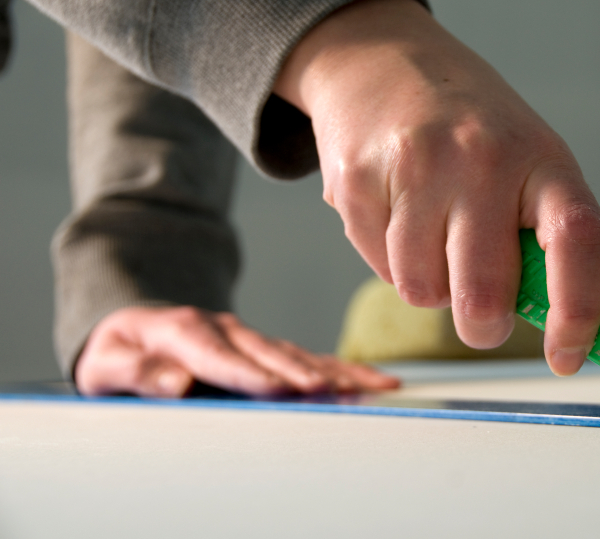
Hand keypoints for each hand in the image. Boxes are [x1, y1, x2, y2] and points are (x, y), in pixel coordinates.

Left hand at [75, 306, 400, 396]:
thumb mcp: (108, 363)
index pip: (224, 357)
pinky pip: (308, 357)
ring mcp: (250, 336)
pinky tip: (371, 380)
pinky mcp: (265, 348)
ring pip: (298, 354)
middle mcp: (226, 330)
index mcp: (186, 331)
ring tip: (368, 387)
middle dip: (302, 374)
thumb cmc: (122, 352)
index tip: (280, 391)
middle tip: (332, 392)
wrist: (137, 327)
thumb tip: (176, 383)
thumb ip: (137, 373)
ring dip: (334, 372)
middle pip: (270, 354)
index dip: (254, 375)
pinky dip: (341, 369)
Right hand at [274, 0, 599, 375]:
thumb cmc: (468, 127)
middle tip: (480, 316)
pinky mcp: (358, 181)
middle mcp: (482, 159)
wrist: (383, 62)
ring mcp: (416, 167)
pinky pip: (378, 267)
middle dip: (481, 326)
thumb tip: (564, 324)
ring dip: (431, 286)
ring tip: (432, 238)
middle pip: (485, 294)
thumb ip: (543, 236)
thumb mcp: (527, 161)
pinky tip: (396, 216)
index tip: (565, 355)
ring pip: (422, 291)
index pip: (578, 241)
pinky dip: (390, 261)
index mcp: (542, 159)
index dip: (578, 312)